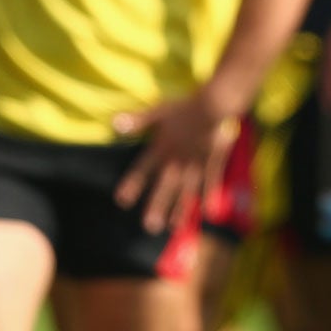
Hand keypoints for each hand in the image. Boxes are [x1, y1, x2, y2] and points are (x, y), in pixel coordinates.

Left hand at [114, 88, 237, 233]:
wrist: (216, 104)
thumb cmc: (185, 107)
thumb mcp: (159, 111)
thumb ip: (138, 120)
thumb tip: (114, 123)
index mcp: (162, 148)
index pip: (144, 168)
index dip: (133, 183)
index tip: (122, 201)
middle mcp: (177, 160)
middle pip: (166, 185)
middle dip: (158, 205)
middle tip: (150, 226)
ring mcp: (196, 163)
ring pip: (187, 189)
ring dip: (180, 208)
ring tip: (173, 226)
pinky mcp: (212, 162)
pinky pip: (211, 182)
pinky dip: (210, 196)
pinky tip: (209, 212)